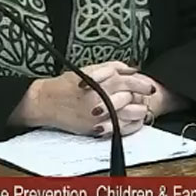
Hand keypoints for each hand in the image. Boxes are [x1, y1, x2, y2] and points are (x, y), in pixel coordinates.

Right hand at [11, 61, 152, 136]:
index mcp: (100, 81)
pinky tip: (133, 120)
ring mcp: (100, 114)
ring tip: (141, 109)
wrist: (47, 102)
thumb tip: (132, 69)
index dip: (141, 83)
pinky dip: (131, 124)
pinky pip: (122, 128)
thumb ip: (111, 68)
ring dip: (140, 110)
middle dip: (142, 95)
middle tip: (147, 95)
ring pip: (131, 113)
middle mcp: (101, 97)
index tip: (148, 85)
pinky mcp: (97, 127)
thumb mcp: (87, 70)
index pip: (129, 81)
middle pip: (132, 96)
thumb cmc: (65, 86)